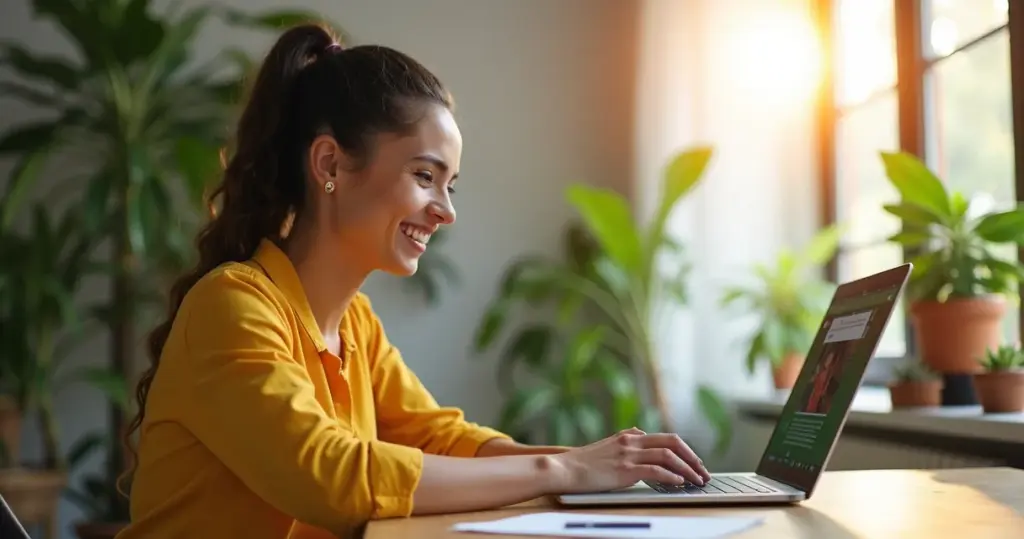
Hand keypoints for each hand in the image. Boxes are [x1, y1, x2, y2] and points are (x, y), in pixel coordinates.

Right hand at [546, 428, 710, 493]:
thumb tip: (641, 433)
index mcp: (629, 436)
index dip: (685, 450)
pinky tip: (679, 483)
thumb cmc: (582, 462)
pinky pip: (655, 470)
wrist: (564, 469)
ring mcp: (628, 454)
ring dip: (687, 469)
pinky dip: (671, 476)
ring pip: (668, 456)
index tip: (694, 462)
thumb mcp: (607, 444)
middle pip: (673, 442)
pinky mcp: (624, 469)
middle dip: (692, 457)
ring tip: (697, 480)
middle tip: (703, 471)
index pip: (666, 437)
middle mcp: (632, 441)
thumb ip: (626, 439)